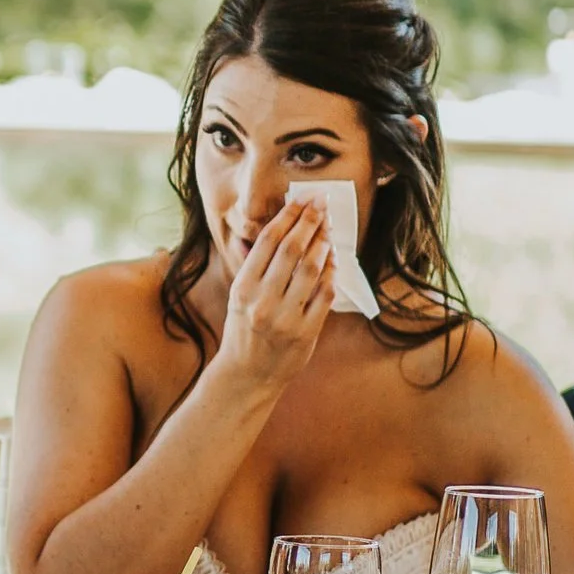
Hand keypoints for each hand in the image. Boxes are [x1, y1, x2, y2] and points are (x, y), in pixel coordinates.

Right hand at [216, 201, 334, 391]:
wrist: (247, 373)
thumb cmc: (244, 330)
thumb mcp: (239, 297)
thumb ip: (257, 268)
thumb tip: (283, 231)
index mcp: (243, 288)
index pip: (267, 241)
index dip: (288, 217)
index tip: (302, 200)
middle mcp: (262, 300)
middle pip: (291, 250)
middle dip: (309, 221)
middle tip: (321, 204)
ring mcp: (285, 317)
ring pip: (311, 269)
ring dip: (323, 243)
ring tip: (329, 228)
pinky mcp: (306, 332)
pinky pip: (325, 295)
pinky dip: (332, 274)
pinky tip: (334, 260)